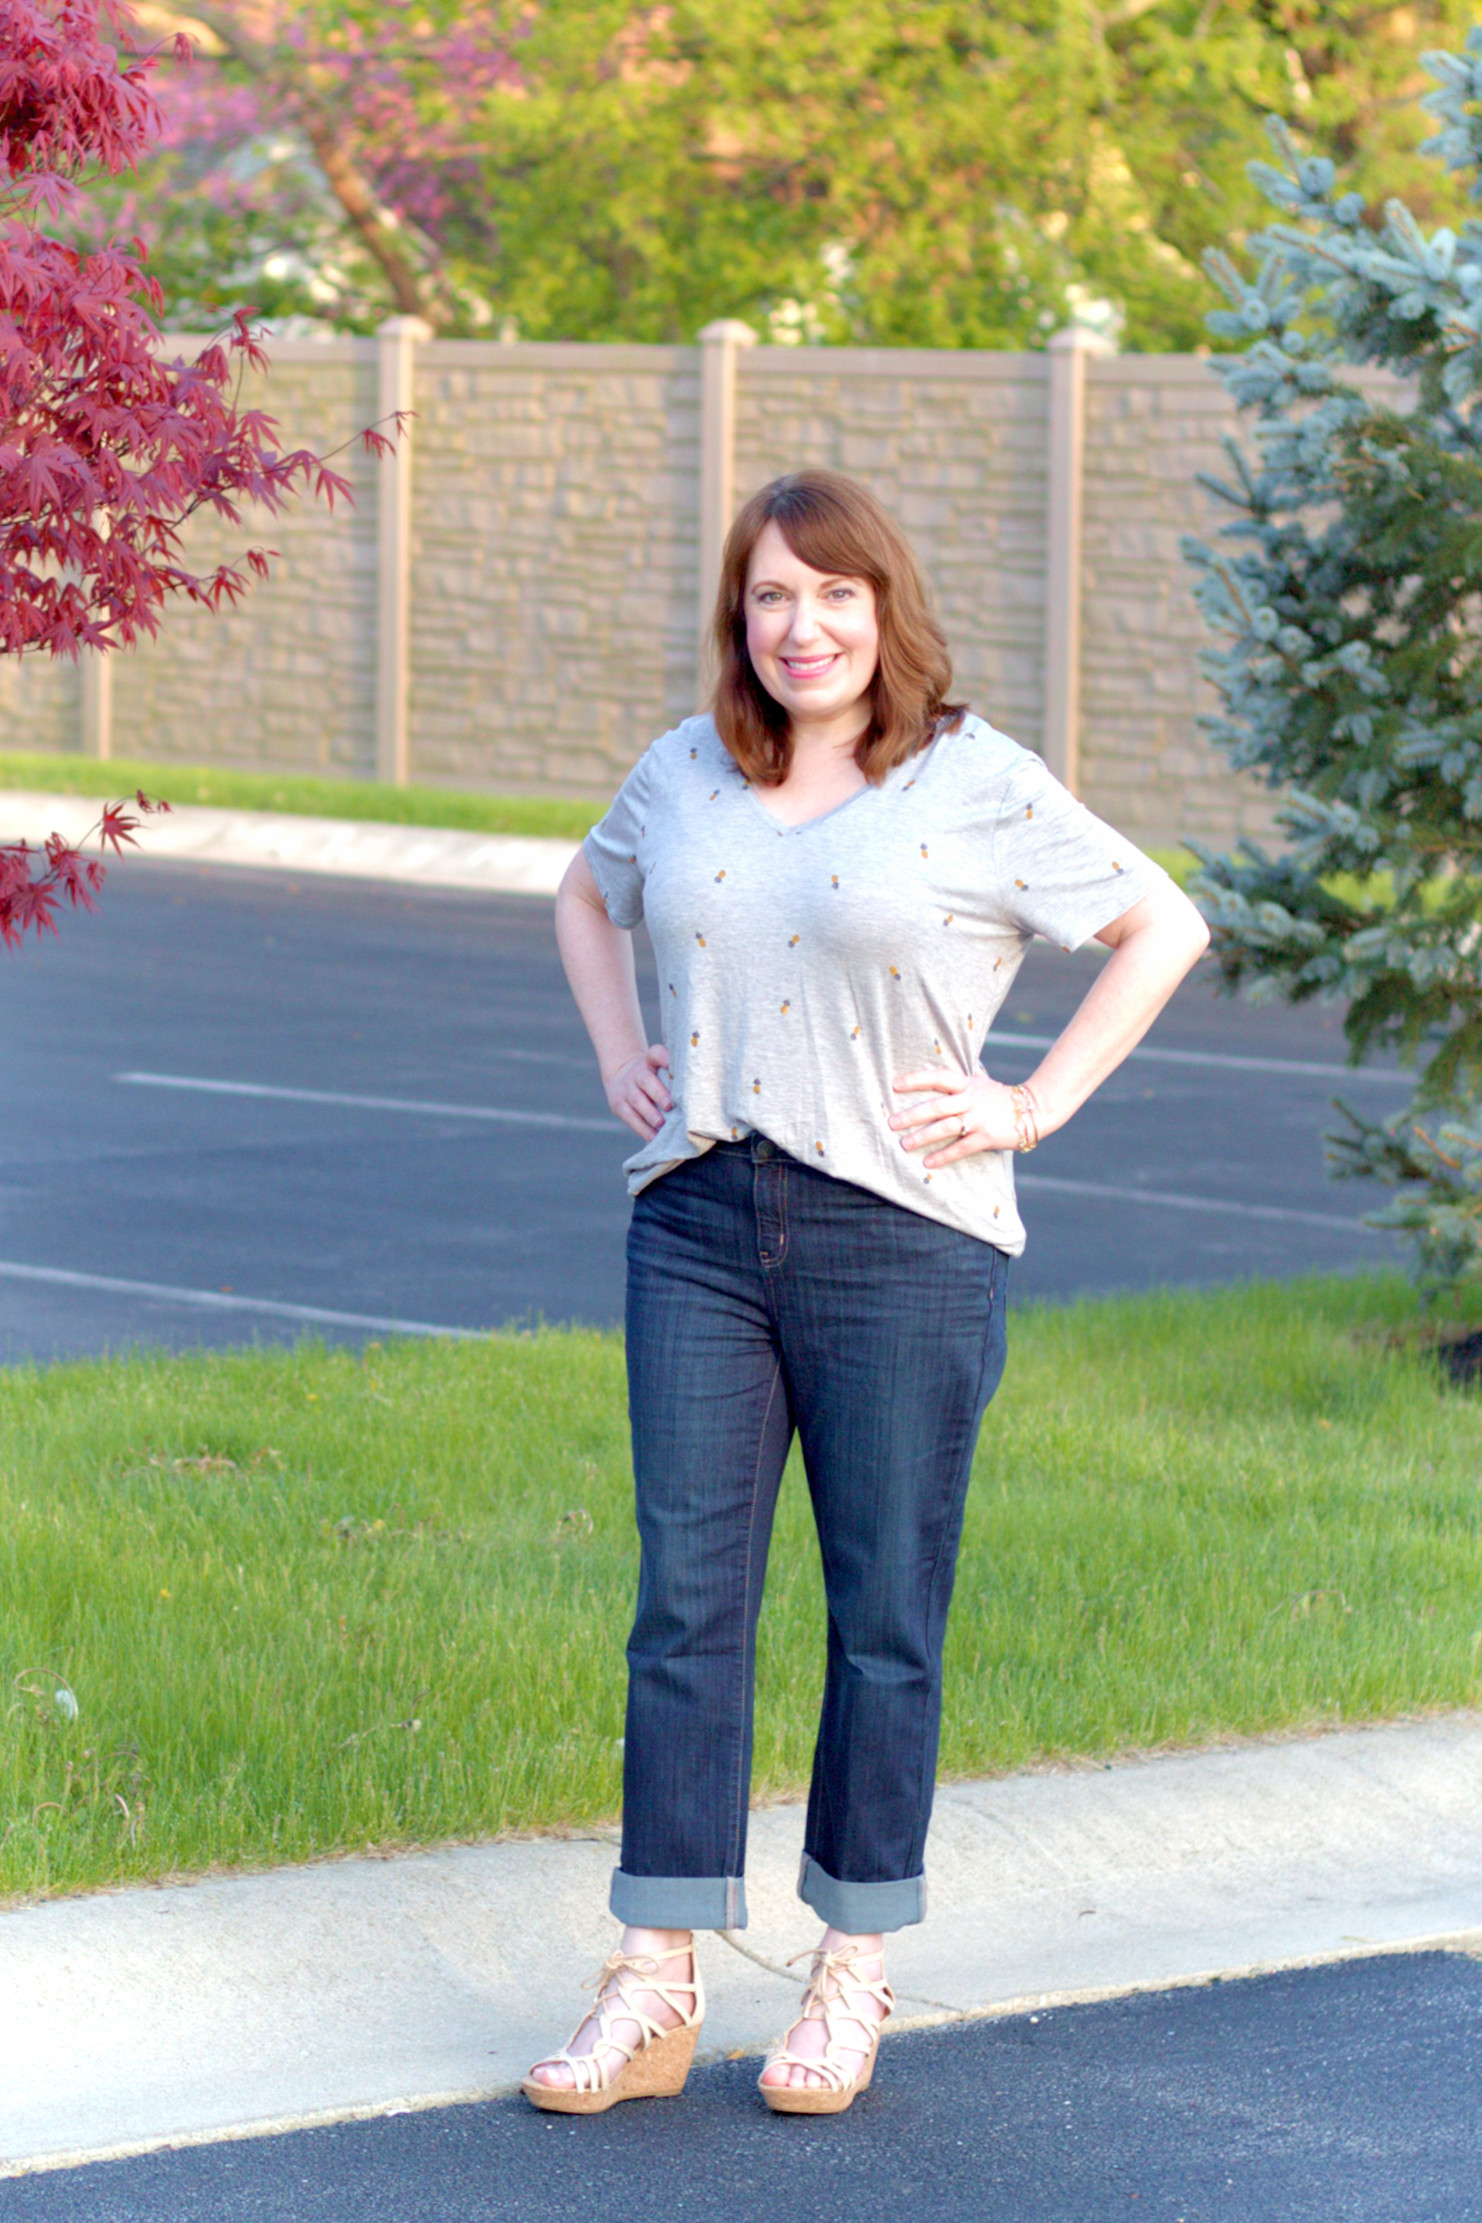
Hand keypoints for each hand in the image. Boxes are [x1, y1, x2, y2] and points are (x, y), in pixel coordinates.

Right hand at [604, 1044, 671, 1140]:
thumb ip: (676, 1075)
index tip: (671, 1064)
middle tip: (670, 1105)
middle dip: (658, 1093)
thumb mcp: (659, 1068)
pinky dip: (642, 1128)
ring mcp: (626, 1089)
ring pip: (636, 1100)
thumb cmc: (653, 1077)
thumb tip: (702, 1091)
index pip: (656, 1054)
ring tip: (661, 1124)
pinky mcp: (619, 1105)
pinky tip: (654, 1136)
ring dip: (650, 1113)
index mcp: (649, 1061)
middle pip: (646, 1080)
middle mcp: (637, 1073)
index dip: (663, 1058)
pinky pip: (630, 1118)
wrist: (622, 1077)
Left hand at [889, 1064, 1022, 1168]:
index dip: (916, 1080)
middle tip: (891, 1123)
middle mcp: (971, 1100)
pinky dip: (943, 1156)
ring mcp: (979, 1119)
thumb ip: (962, 1080)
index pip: (938, 1078)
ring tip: (904, 1144)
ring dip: (923, 1137)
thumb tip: (940, 1071)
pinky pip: (961, 1148)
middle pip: (936, 1106)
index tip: (894, 1085)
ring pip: (946, 1128)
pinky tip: (928, 1162)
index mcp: (968, 1084)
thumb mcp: (982, 1082)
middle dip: (912, 1115)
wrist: (1035, 1109)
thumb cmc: (1001, 1097)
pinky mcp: (987, 1137)